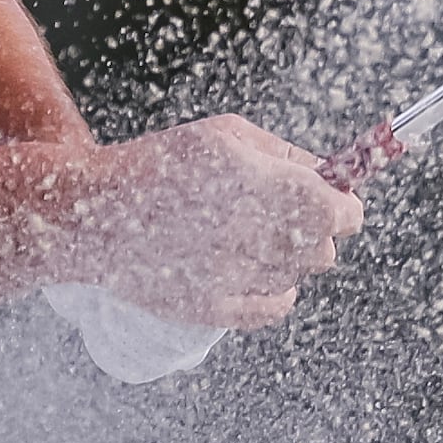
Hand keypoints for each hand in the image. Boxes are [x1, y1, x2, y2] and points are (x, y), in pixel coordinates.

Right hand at [68, 116, 364, 329]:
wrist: (98, 212)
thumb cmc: (164, 163)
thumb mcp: (226, 134)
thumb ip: (285, 154)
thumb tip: (329, 174)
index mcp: (270, 187)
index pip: (344, 213)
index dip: (343, 204)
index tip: (334, 198)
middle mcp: (262, 236)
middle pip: (325, 249)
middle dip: (313, 230)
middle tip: (279, 213)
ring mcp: (241, 276)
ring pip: (298, 275)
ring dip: (286, 257)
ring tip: (245, 235)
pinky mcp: (218, 308)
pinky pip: (276, 306)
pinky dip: (274, 290)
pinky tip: (249, 267)